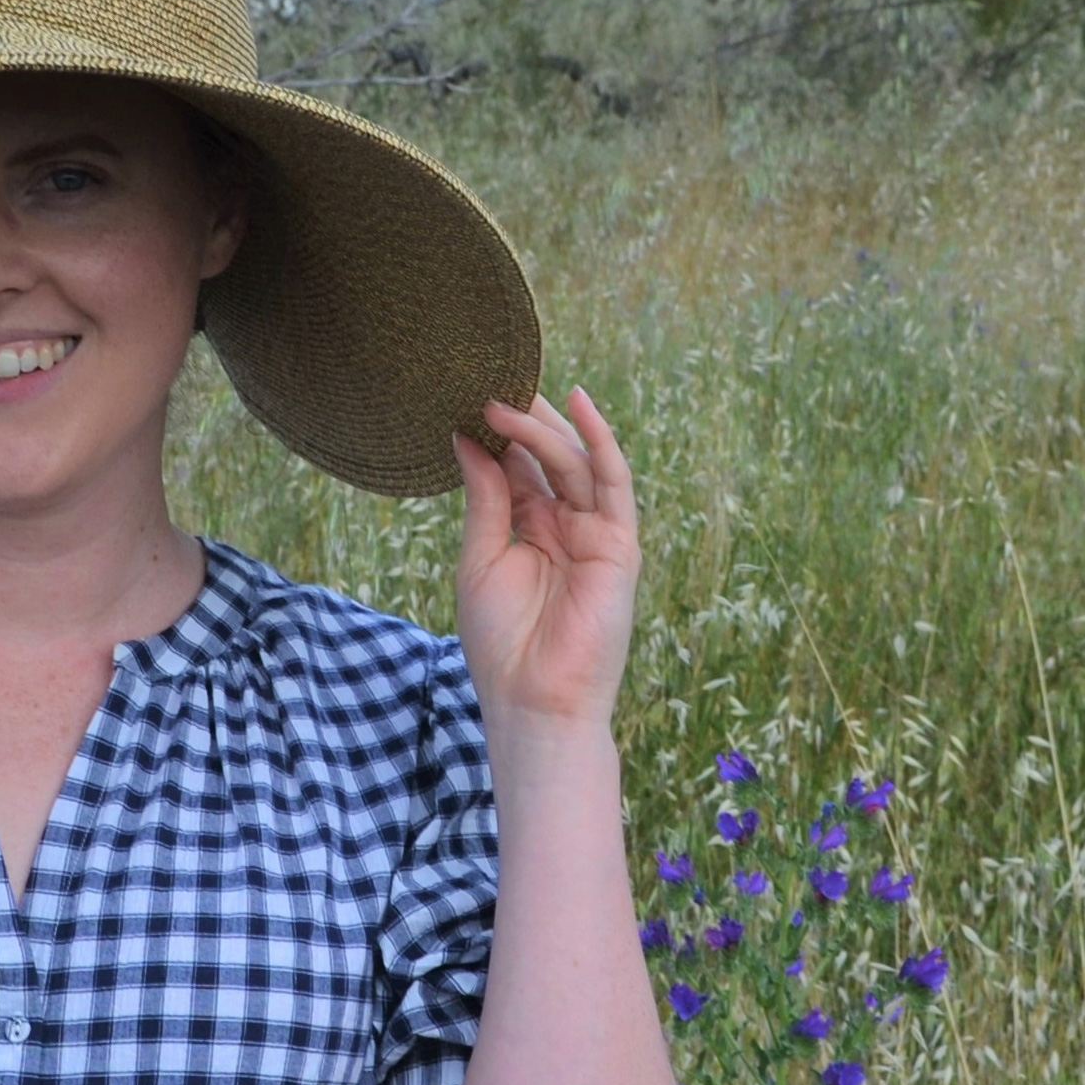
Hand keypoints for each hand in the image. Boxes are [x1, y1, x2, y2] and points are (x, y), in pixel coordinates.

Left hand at [450, 387, 640, 736]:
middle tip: (486, 384)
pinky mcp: (619, 543)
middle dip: (521, 420)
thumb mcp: (481, 558)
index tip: (465, 398)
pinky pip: (612, 481)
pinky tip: (576, 402)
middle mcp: (566, 525)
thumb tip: (467, 440)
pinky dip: (598, 439)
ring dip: (542, 428)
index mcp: (531, 530)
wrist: (533, 700)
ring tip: (504, 398)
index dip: (497, 434)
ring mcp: (596, 533)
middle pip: (548, 458)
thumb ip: (484, 498)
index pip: (519, 468)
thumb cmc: (501, 642)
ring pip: (573, 463)